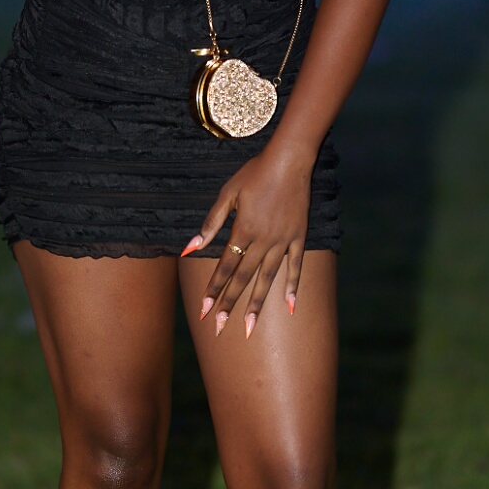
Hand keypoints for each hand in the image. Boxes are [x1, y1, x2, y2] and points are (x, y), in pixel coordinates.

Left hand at [181, 144, 312, 338]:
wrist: (289, 161)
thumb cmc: (254, 174)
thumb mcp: (227, 195)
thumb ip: (210, 224)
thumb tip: (189, 248)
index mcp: (242, 230)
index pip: (224, 267)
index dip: (214, 289)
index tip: (205, 310)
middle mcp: (262, 240)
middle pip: (243, 278)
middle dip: (230, 304)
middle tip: (220, 327)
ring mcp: (282, 241)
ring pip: (267, 278)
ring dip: (256, 303)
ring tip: (249, 327)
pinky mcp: (298, 238)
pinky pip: (295, 267)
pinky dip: (292, 287)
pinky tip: (289, 307)